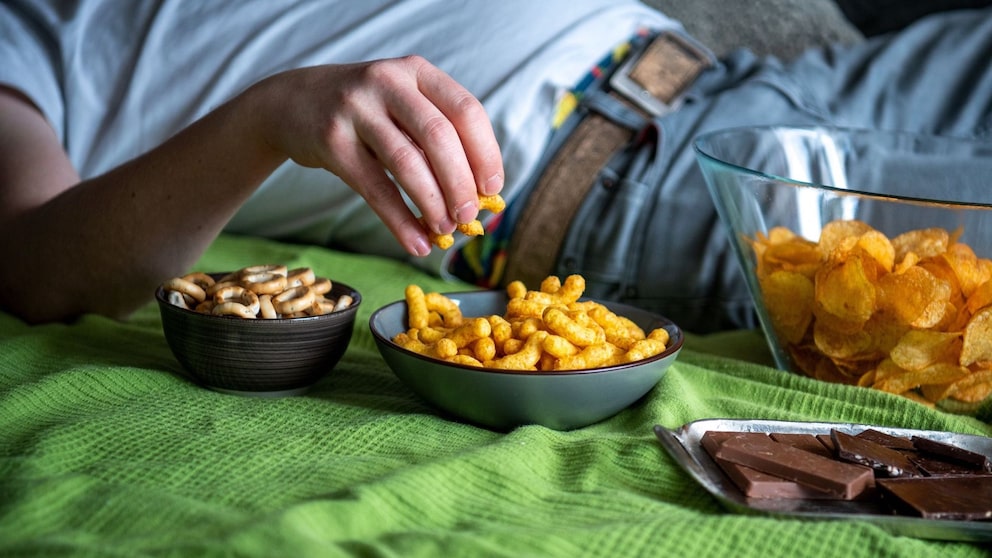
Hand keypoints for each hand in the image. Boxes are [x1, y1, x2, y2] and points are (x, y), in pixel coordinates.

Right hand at [252, 56, 504, 255]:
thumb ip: (437, 137)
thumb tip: (480, 196)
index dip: (486, 153)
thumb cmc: (365, 113)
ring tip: (445, 231)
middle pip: (439, 137)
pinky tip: (416, 243)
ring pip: (407, 162)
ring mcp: (355, 108)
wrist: (291, 102)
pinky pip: (374, 188)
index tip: (494, 189)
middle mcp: (388, 82)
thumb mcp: (401, 105)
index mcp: (416, 71)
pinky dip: (400, 221)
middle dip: (461, 184)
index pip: (466, 110)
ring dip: (432, 204)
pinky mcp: (331, 140)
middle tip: (469, 217)